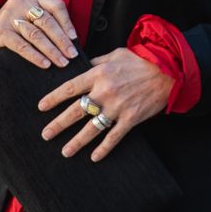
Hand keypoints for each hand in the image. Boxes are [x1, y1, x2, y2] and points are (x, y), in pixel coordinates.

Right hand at [0, 0, 77, 67]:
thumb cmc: (17, 24)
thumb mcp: (32, 14)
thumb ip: (49, 20)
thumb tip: (72, 41)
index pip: (56, 5)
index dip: (67, 23)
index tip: (75, 39)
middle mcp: (20, 1)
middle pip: (47, 21)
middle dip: (61, 40)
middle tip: (72, 55)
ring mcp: (9, 15)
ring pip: (36, 34)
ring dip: (51, 50)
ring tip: (62, 62)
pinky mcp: (0, 31)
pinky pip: (21, 46)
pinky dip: (35, 56)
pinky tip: (45, 64)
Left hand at [38, 49, 173, 161]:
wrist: (168, 70)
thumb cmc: (142, 59)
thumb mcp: (116, 54)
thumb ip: (97, 62)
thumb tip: (83, 65)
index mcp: (98, 74)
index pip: (70, 88)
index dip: (53, 98)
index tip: (41, 107)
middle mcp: (105, 92)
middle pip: (76, 111)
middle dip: (58, 124)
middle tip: (46, 134)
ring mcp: (117, 107)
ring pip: (92, 128)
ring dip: (77, 142)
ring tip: (65, 151)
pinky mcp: (131, 118)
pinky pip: (114, 137)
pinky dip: (104, 148)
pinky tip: (94, 157)